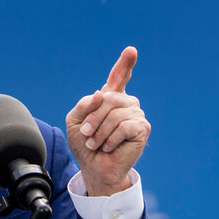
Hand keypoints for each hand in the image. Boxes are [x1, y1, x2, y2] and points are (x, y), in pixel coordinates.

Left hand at [65, 46, 150, 196]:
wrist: (94, 167)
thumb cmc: (85, 144)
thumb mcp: (75, 121)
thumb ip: (84, 104)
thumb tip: (101, 93)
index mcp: (110, 98)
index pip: (119, 77)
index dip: (125, 64)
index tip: (131, 51)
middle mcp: (126, 103)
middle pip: (108, 98)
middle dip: (93, 118)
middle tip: (85, 135)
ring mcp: (136, 115)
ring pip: (115, 113)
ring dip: (100, 132)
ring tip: (96, 144)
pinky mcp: (142, 128)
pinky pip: (124, 126)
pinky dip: (111, 139)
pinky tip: (109, 147)